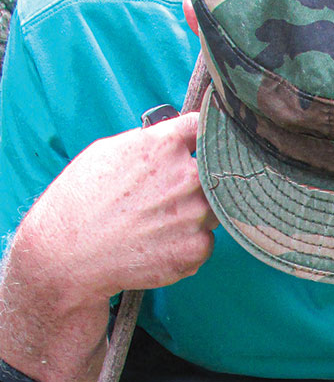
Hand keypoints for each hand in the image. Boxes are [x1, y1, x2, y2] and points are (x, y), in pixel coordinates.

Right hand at [17, 111, 215, 301]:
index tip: (203, 145)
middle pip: (215, 174)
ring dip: (194, 215)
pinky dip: (188, 244)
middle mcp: (187, 176)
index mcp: (164, 145)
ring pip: (214, 209)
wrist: (70, 253)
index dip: (203, 138)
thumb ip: (151, 143)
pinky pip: (206, 241)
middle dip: (198, 182)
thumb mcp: (109, 151)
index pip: (204, 128)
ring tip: (159, 224)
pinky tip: (160, 245)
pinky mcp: (197, 248)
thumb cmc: (81, 201)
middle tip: (170, 197)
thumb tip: (174, 139)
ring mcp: (195, 214)